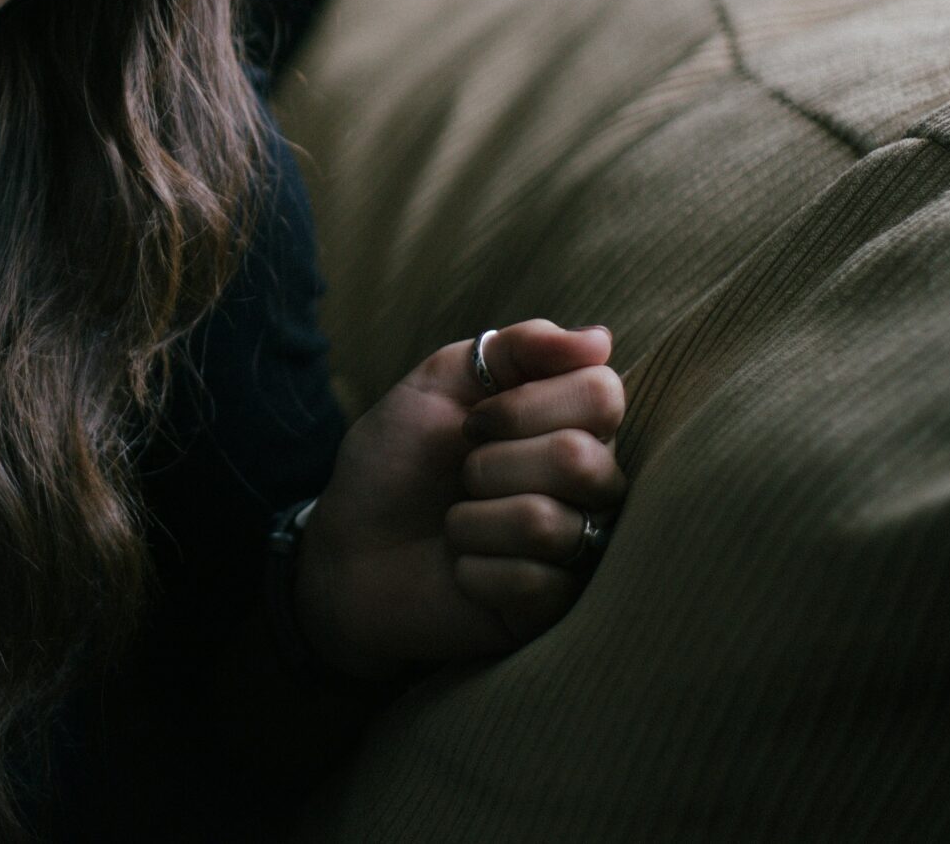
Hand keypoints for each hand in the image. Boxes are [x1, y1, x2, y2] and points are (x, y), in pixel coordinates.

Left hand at [293, 320, 625, 677]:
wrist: (346, 547)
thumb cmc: (396, 462)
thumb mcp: (439, 383)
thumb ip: (514, 348)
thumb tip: (600, 340)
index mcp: (571, 424)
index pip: (602, 393)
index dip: (526, 405)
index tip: (473, 422)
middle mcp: (592, 486)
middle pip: (581, 460)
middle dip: (490, 465)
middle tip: (461, 477)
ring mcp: (579, 551)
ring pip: (547, 524)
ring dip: (471, 520)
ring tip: (456, 525)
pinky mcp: (554, 609)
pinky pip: (532, 583)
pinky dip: (473, 569)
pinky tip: (461, 569)